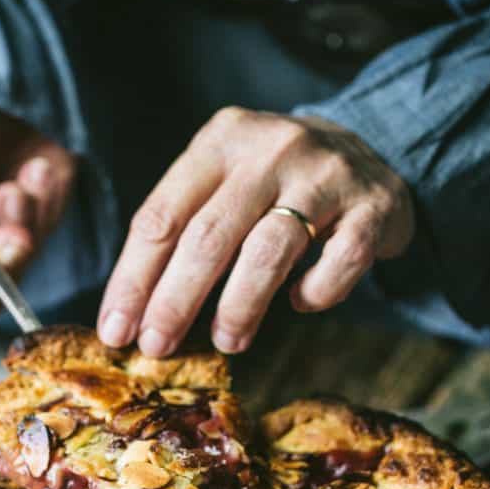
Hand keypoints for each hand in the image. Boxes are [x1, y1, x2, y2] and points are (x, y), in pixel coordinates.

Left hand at [98, 108, 413, 355]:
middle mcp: (270, 149)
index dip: (133, 279)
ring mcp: (326, 175)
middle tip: (157, 347)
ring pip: (268, 251)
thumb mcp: (225, 179)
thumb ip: (185, 227)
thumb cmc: (276, 181)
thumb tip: (135, 314)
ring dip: (239, 306)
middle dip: (174, 301)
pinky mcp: (374, 206)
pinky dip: (315, 292)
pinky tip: (300, 302)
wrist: (371, 147)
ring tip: (226, 342)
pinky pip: (339, 261)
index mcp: (220, 141)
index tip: (116, 330)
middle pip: (207, 237)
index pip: (161, 217)